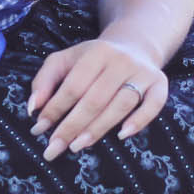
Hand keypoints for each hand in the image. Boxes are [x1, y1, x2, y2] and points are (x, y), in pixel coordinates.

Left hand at [27, 37, 167, 159]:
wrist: (134, 45)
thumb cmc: (93, 60)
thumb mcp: (65, 60)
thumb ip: (44, 80)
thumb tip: (33, 109)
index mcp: (97, 52)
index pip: (73, 85)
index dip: (55, 108)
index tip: (39, 129)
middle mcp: (121, 61)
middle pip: (95, 98)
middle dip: (72, 126)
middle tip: (54, 148)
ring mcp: (143, 72)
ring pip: (121, 104)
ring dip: (98, 128)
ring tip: (77, 146)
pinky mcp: (160, 84)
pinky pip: (154, 104)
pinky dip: (140, 120)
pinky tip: (122, 135)